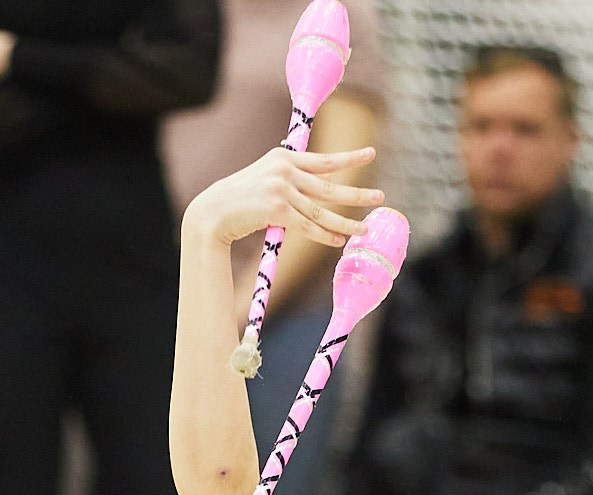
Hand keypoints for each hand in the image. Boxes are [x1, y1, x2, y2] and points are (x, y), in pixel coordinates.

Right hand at [183, 147, 383, 249]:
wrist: (213, 211)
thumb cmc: (239, 199)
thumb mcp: (265, 179)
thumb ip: (289, 179)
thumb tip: (315, 191)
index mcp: (284, 157)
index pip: (323, 160)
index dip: (349, 158)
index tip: (370, 155)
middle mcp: (285, 170)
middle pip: (329, 185)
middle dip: (356, 194)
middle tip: (379, 198)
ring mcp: (281, 189)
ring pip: (321, 210)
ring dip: (344, 222)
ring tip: (363, 229)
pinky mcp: (277, 209)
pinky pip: (307, 225)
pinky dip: (324, 235)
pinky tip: (338, 241)